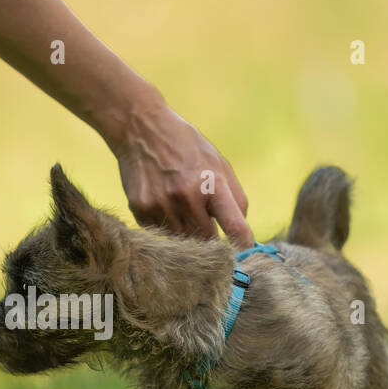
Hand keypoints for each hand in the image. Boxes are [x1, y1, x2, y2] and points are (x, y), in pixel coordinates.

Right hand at [112, 98, 253, 247]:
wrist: (141, 131)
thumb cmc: (187, 148)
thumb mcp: (219, 164)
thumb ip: (235, 200)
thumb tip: (241, 236)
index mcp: (213, 184)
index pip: (235, 226)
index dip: (244, 246)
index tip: (246, 257)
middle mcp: (188, 197)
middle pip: (207, 240)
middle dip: (210, 236)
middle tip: (203, 219)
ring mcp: (162, 205)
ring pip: (183, 241)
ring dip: (186, 232)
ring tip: (181, 206)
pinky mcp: (141, 210)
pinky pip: (160, 233)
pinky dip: (166, 225)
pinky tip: (162, 202)